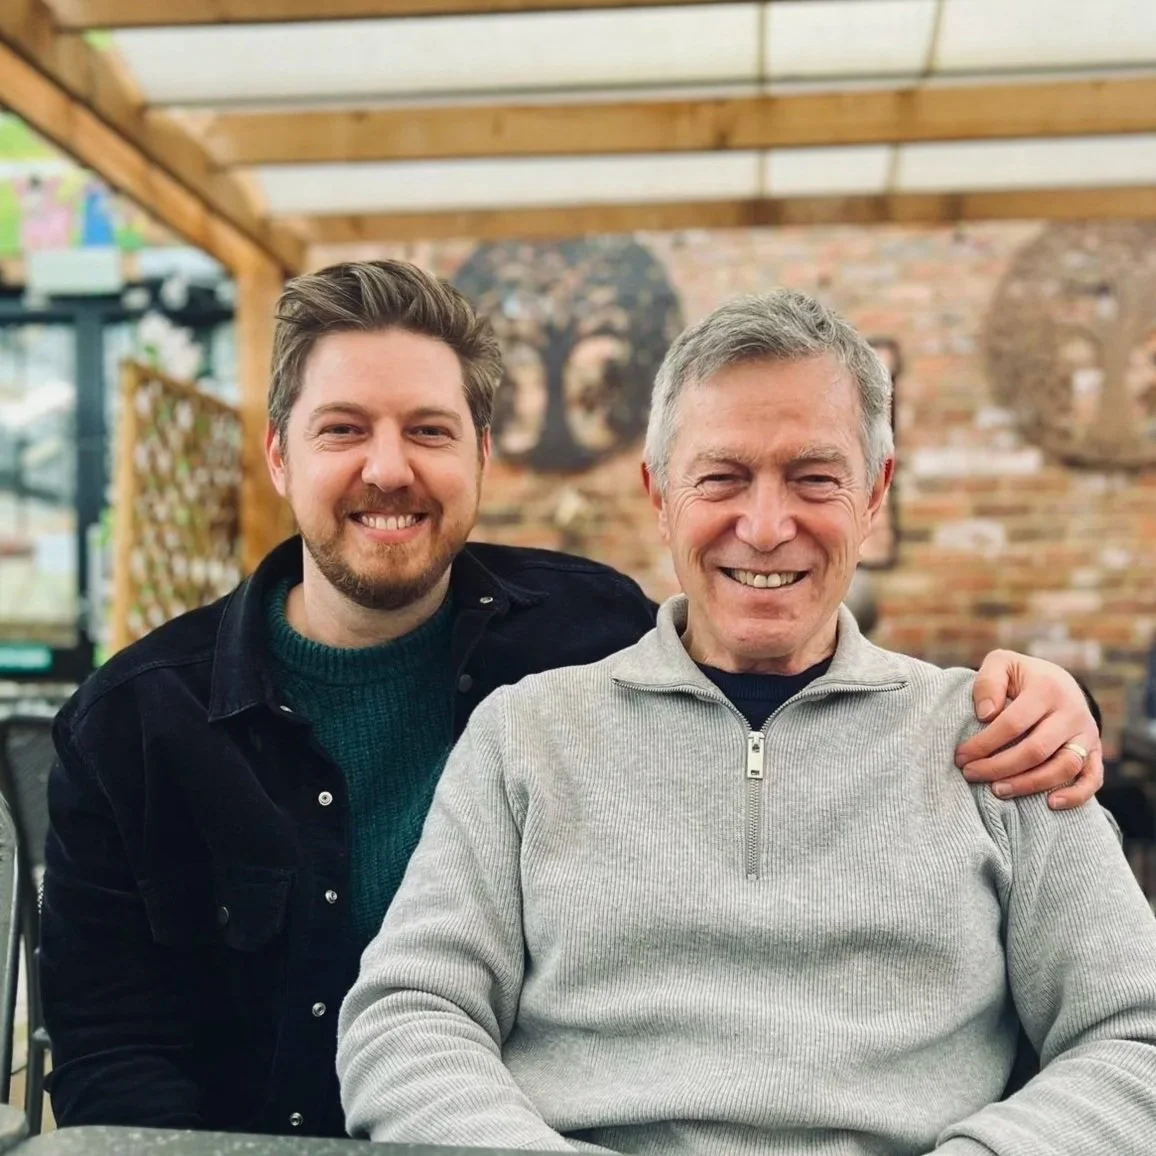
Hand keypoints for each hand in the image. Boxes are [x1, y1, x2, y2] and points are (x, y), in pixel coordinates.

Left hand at [954, 650, 1102, 809]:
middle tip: (971, 774)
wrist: (1058, 681)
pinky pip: (1092, 779)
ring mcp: (1086, 734)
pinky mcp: (1095, 752)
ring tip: (997, 790)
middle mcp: (1072, 712)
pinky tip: (1050, 804)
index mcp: (1047, 688)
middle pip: (1036, 750)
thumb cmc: (1021, 677)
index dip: (984, 743)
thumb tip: (985, 714)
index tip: (961, 756)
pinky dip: (1076, 795)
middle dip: (999, 767)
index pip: (1012, 724)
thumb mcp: (1001, 664)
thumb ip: (988, 681)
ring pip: (1063, 768)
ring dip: (1029, 784)